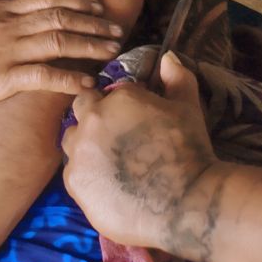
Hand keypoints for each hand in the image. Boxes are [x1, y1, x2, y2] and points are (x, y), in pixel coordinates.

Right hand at [0, 0, 124, 123]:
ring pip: (58, 42)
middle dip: (94, 23)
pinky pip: (43, 77)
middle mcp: (7, 27)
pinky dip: (70, 79)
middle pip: (61, 17)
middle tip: (117, 30)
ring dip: (90, 46)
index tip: (100, 6)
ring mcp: (5, 52)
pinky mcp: (1, 80)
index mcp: (0, 10)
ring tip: (112, 52)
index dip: (79, 0)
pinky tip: (88, 84)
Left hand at [62, 53, 219, 256]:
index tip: (133, 120)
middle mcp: (91, 120)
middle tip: (120, 140)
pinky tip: (108, 186)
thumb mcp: (188, 108)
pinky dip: (87, 175)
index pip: (108, 92)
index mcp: (117, 98)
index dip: (119, 105)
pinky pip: (74, 173)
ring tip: (111, 164)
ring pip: (72, 141)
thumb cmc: (189, 152)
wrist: (183, 204)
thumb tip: (167, 57)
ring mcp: (79, 153)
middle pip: (82, 111)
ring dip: (86, 146)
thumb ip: (177, 78)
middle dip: (96, 119)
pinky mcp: (74, 183)